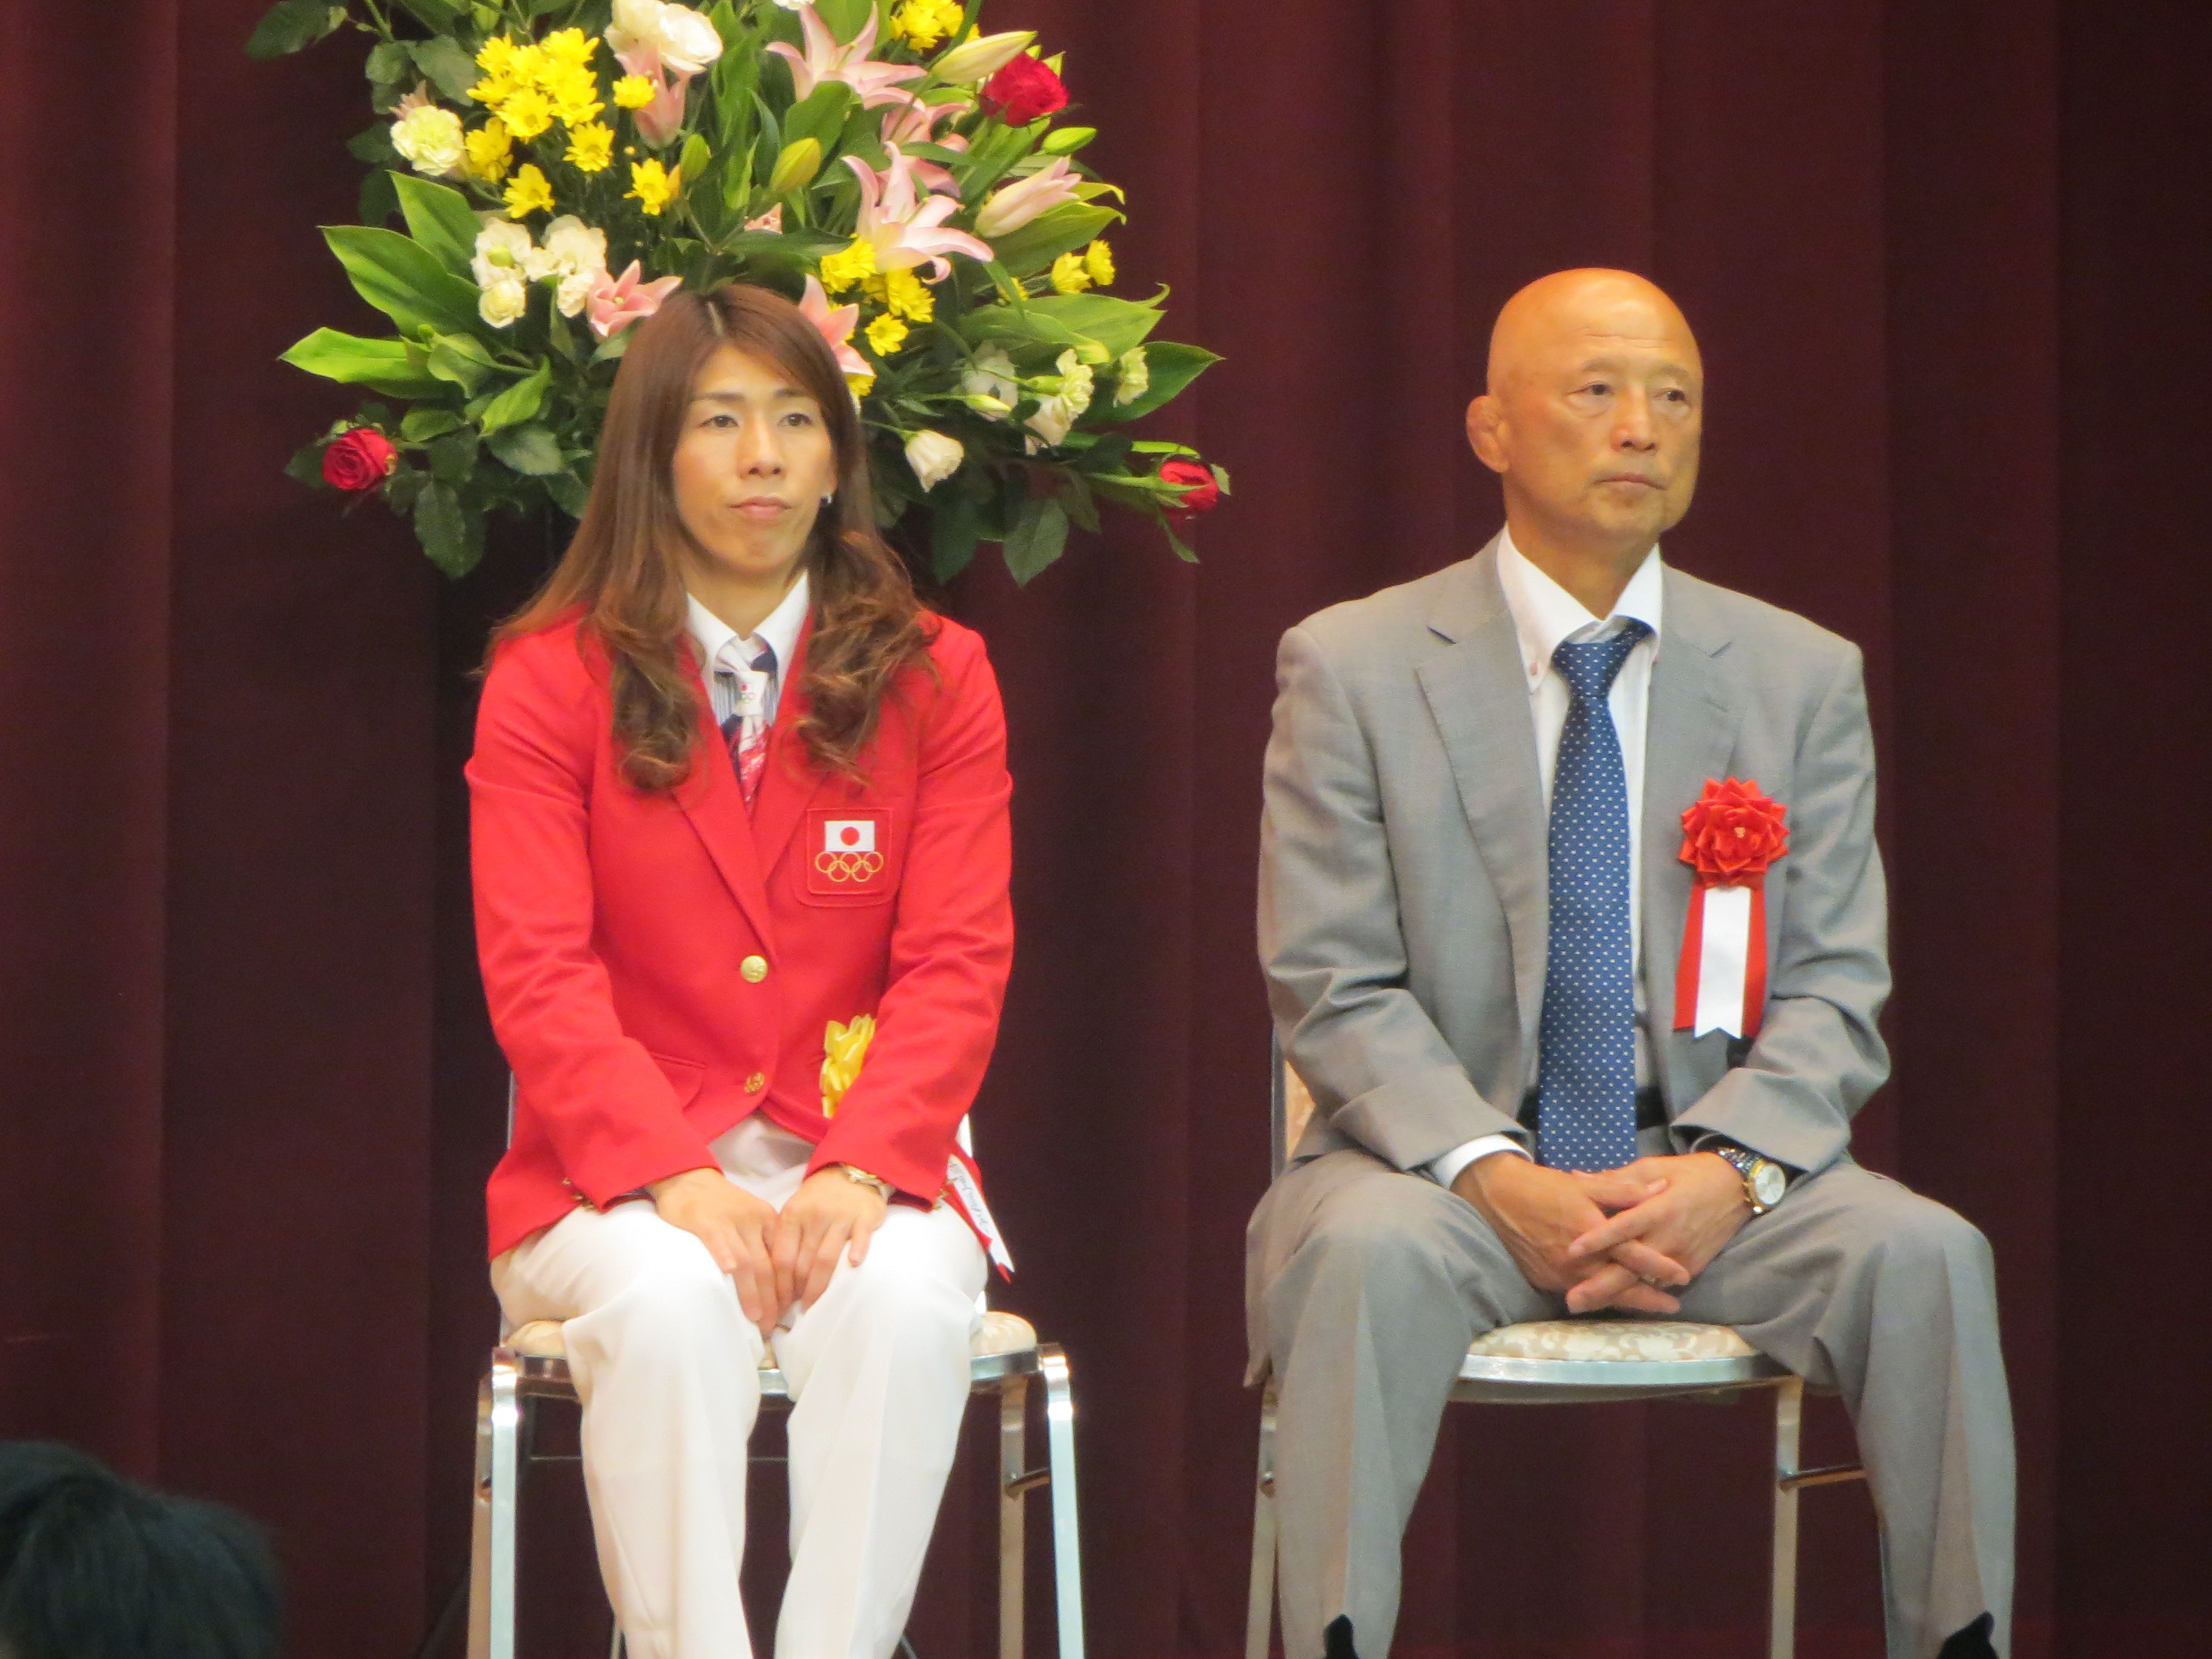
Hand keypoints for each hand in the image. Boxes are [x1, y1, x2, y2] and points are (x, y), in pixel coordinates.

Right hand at [648, 1167, 782, 1336]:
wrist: (691, 1179)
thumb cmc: (721, 1205)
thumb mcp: (750, 1219)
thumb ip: (761, 1244)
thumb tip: (774, 1283)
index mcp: (769, 1220)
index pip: (783, 1260)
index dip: (786, 1289)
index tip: (787, 1312)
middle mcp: (754, 1220)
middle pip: (768, 1266)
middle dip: (772, 1299)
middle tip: (772, 1324)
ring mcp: (730, 1221)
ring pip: (747, 1261)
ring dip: (753, 1292)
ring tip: (756, 1318)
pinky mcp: (706, 1221)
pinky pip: (718, 1240)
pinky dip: (725, 1256)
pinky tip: (729, 1275)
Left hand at [771, 1170, 888, 1312]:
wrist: (850, 1171)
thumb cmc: (818, 1199)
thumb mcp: (795, 1212)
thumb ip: (785, 1240)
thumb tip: (772, 1280)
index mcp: (792, 1216)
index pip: (781, 1259)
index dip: (778, 1287)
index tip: (777, 1305)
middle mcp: (813, 1217)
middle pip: (802, 1264)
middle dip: (796, 1293)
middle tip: (793, 1312)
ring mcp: (840, 1216)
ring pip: (826, 1258)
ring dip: (819, 1286)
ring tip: (813, 1306)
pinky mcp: (864, 1216)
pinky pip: (860, 1237)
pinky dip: (856, 1251)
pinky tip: (853, 1266)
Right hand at [1454, 1154, 1690, 1314]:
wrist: (1497, 1197)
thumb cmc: (1544, 1186)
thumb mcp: (1585, 1184)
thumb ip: (1624, 1190)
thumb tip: (1660, 1189)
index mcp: (1590, 1230)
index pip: (1633, 1254)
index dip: (1659, 1266)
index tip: (1682, 1275)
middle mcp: (1577, 1259)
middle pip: (1620, 1286)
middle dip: (1648, 1299)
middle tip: (1672, 1306)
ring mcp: (1560, 1274)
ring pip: (1600, 1294)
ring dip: (1625, 1299)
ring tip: (1649, 1304)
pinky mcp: (1546, 1281)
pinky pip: (1579, 1292)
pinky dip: (1598, 1295)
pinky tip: (1611, 1294)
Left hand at [1563, 1152, 1751, 1308]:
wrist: (1736, 1189)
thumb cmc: (1689, 1174)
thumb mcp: (1652, 1167)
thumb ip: (1615, 1179)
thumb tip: (1576, 1177)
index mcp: (1659, 1209)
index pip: (1625, 1227)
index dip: (1598, 1239)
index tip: (1571, 1251)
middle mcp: (1669, 1238)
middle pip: (1632, 1267)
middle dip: (1601, 1287)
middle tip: (1572, 1301)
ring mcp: (1681, 1257)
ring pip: (1644, 1282)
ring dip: (1617, 1295)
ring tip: (1586, 1306)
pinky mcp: (1692, 1267)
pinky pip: (1660, 1283)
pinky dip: (1639, 1292)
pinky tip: (1615, 1302)